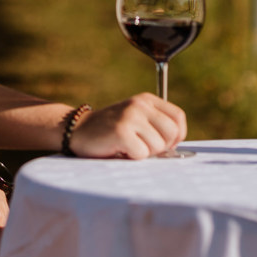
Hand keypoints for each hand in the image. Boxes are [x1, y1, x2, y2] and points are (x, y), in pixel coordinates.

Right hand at [70, 92, 186, 158]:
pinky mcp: (121, 131)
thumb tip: (177, 145)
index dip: (176, 135)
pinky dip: (131, 157)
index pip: (178, 117)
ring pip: (158, 146)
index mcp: (146, 99)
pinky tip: (118, 148)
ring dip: (144, 152)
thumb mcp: (136, 120)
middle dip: (161, 146)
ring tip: (127, 145)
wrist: (77, 130)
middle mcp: (139, 104)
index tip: (163, 143)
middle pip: (172, 133)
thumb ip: (156, 126)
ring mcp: (130, 116)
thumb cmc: (110, 131)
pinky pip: (142, 153)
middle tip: (141, 145)